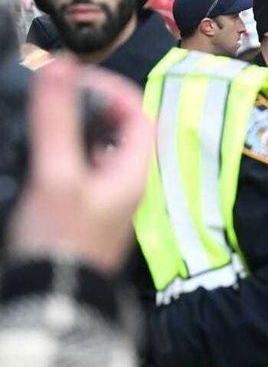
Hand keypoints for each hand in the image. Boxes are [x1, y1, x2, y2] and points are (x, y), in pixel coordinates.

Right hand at [7, 57, 152, 272]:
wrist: (49, 302)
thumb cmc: (60, 239)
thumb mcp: (57, 175)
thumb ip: (57, 121)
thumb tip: (60, 65)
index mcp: (132, 173)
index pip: (138, 115)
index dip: (111, 89)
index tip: (71, 77)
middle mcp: (124, 184)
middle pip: (115, 130)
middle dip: (84, 104)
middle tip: (47, 92)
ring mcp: (101, 198)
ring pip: (92, 148)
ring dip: (68, 126)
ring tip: (35, 113)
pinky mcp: (78, 211)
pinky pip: (74, 169)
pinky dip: (57, 150)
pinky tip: (31, 147)